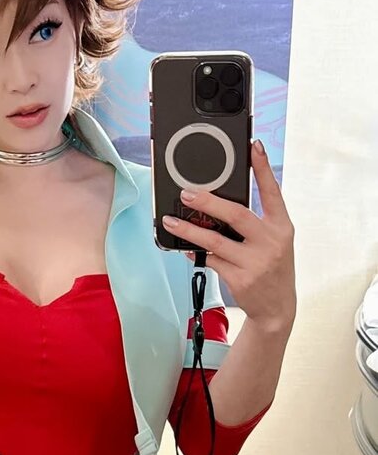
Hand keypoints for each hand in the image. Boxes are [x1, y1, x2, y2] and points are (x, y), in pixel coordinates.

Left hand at [163, 140, 296, 332]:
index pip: (273, 192)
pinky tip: (185, 247)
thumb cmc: (272, 269)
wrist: (277, 308)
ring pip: (215, 241)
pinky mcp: (239, 279)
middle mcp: (271, 242)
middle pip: (236, 215)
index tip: (253, 146)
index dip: (263, 168)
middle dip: (208, 202)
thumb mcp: (274, 243)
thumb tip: (217, 207)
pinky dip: (195, 252)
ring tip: (171, 221)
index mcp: (282, 227)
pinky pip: (210, 260)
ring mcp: (255, 262)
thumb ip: (255, 224)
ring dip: (189, 230)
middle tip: (187, 193)